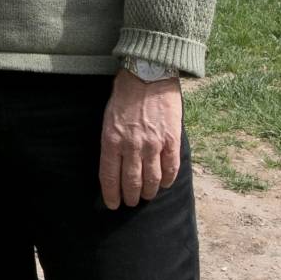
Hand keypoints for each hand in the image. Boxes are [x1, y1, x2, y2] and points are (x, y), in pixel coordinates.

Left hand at [99, 69, 183, 208]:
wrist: (148, 75)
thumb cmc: (124, 95)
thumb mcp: (108, 118)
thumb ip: (112, 141)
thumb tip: (115, 163)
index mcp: (111, 139)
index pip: (109, 175)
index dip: (111, 193)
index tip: (112, 204)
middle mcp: (131, 145)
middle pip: (131, 181)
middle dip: (130, 196)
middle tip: (130, 202)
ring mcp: (153, 144)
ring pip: (151, 179)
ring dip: (148, 192)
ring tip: (146, 196)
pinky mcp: (171, 140)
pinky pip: (171, 168)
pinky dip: (167, 180)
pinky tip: (163, 184)